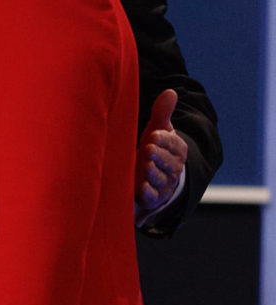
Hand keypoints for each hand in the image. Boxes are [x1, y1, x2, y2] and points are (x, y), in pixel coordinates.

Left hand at [136, 89, 187, 210]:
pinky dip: (147, 192)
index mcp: (178, 150)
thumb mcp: (157, 131)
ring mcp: (163, 184)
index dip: (164, 140)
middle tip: (148, 149)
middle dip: (158, 155)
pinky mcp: (152, 198)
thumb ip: (162, 113)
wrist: (146, 176)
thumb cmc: (152, 149)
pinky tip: (141, 188)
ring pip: (160, 178)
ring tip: (144, 165)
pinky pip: (152, 196)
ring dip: (153, 172)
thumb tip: (170, 92)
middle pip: (168, 162)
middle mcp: (173, 168)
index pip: (174, 144)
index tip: (154, 134)